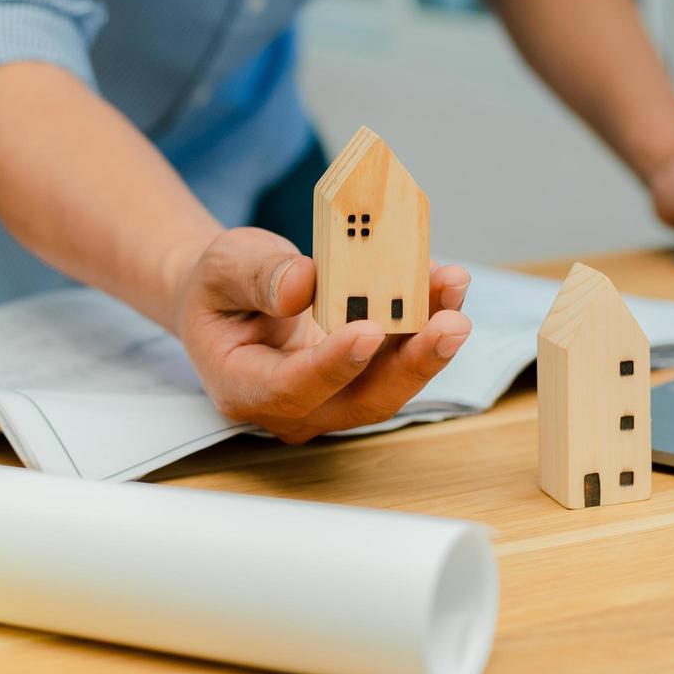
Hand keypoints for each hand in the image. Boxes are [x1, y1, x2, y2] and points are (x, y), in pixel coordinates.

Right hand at [174, 227, 472, 443]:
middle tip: (451, 323)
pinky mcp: (364, 377)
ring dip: (430, 338)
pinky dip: (427, 320)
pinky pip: (401, 357)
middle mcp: (294, 406)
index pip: (292, 387)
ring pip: (391, 381)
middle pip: (361, 400)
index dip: (334, 364)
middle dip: (412, 363)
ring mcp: (333, 397)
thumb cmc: (221, 287)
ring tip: (453, 286)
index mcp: (243, 386)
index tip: (369, 330)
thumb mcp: (223, 266)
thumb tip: (304, 285)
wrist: (232, 298)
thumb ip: (257, 277)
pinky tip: (444, 284)